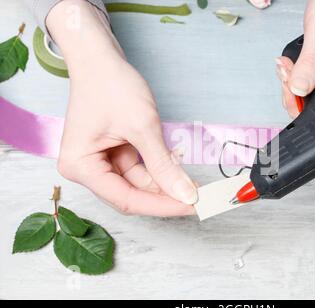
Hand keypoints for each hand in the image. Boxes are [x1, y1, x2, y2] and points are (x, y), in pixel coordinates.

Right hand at [47, 0, 196, 215]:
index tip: (191, 207)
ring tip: (193, 184)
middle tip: (197, 199)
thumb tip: (185, 194)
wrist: (101, 57)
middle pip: (131, 194)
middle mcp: (86, 168)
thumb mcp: (142, 127)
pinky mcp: (112, 153)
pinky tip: (178, 169)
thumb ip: (163, 166)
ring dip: (165, 183)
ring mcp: (99, 161)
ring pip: (138, 183)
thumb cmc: (111, 84)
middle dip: (165, 195)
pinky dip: (158, 170)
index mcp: (80, 166)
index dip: (161, 206)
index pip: (125, 199)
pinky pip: (138, 169)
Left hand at [276, 0, 314, 117]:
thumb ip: (309, 64)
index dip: (303, 105)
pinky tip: (293, 62)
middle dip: (294, 90)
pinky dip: (301, 72)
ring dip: (295, 80)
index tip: (288, 89)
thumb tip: (298, 90)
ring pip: (313, 92)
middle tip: (284, 70)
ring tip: (287, 64)